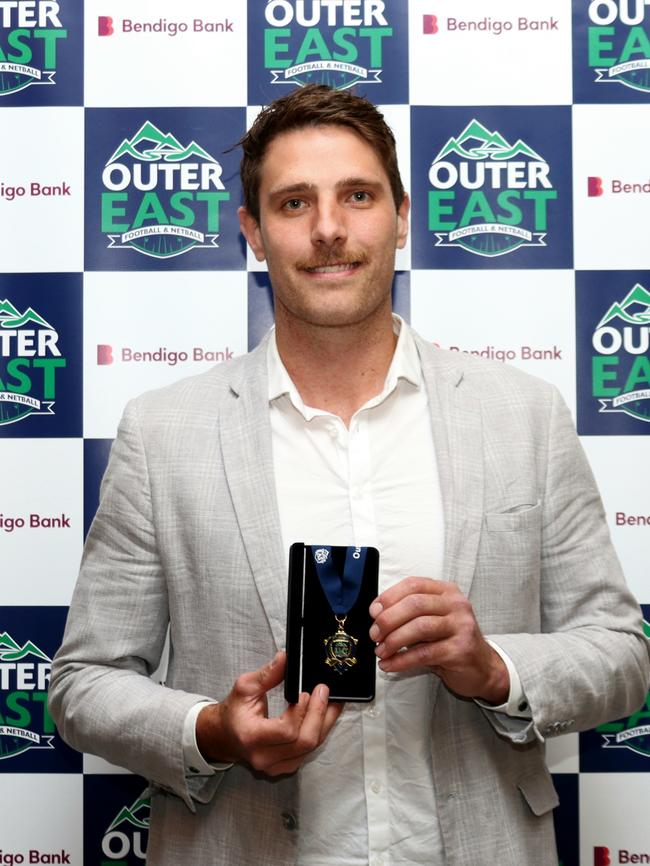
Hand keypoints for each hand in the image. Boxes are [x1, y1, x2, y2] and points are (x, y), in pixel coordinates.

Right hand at [196, 651, 342, 775]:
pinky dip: (319, 732)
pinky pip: (309, 752)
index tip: (306, 692)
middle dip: (319, 715)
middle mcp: (264, 757)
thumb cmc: (234, 711)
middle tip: (323, 692)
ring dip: (324, 723)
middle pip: (304, 742)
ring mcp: (276, 766)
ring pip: (310, 748)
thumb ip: (267, 674)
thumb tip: (286, 658)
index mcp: (251, 737)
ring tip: (332, 701)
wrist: (225, 735)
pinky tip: (323, 715)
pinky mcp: (285, 766)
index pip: (286, 730)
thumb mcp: (245, 687)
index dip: (301, 711)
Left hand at [369, 577, 508, 703]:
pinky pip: (424, 653)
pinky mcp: (461, 650)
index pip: (413, 585)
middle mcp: (456, 604)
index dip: (389, 597)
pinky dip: (402, 660)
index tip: (373, 612)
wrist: (482, 668)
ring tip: (381, 651)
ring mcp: (461, 626)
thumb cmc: (451, 641)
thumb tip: (377, 615)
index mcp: (446, 591)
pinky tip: (390, 665)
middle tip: (374, 634)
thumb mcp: (432, 620)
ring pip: (420, 627)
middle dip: (388, 619)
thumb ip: (410, 613)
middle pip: (415, 604)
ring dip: (393, 640)